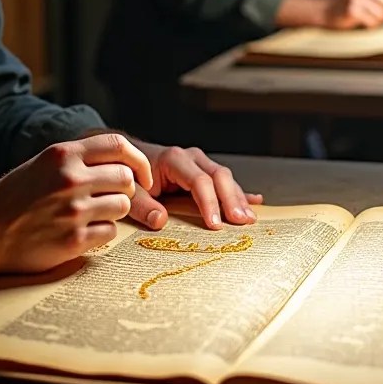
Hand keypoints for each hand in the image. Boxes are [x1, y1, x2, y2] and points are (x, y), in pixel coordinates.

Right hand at [0, 132, 152, 274]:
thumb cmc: (14, 197)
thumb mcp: (43, 163)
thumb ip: (78, 158)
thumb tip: (122, 160)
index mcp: (63, 154)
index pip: (119, 144)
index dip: (138, 160)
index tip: (142, 176)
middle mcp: (70, 178)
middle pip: (126, 177)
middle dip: (125, 189)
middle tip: (111, 198)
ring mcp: (73, 209)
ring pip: (123, 205)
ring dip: (113, 211)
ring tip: (91, 216)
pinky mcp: (74, 239)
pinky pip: (110, 232)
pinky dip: (102, 233)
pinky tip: (82, 232)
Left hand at [127, 139, 262, 231]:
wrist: (126, 158)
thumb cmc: (129, 176)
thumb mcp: (129, 191)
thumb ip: (141, 205)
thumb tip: (159, 221)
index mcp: (174, 159)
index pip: (199, 181)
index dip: (209, 203)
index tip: (215, 225)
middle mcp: (191, 158)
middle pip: (219, 176)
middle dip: (232, 200)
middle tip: (242, 222)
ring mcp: (200, 164)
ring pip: (225, 179)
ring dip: (238, 199)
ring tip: (249, 219)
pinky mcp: (203, 173)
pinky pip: (225, 182)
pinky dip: (239, 193)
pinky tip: (255, 201)